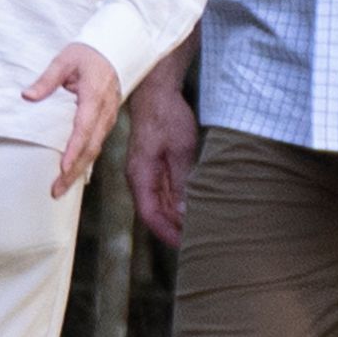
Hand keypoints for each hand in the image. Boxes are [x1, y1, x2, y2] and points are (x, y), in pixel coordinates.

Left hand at [24, 43, 124, 199]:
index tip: (63, 167)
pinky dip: (84, 162)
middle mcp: (104, 112)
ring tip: (60, 188)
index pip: (84, 128)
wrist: (115, 49)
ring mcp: (108, 118)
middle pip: (90, 147)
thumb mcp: (65, 59)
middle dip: (73, 171)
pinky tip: (73, 175)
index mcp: (94, 96)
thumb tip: (28, 96)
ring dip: (78, 170)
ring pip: (94, 150)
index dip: (74, 149)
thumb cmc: (89, 54)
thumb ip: (47, 79)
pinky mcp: (106, 122)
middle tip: (56, 190)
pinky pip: (95, 145)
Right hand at [127, 65, 201, 246]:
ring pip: (159, 203)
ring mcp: (144, 171)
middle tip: (199, 239)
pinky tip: (192, 205)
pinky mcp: (152, 165)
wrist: (156, 91)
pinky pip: (162, 190)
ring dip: (175, 216)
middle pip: (155, 213)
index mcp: (140, 176)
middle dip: (174, 228)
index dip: (167, 233)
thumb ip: (181, 183)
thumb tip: (182, 213)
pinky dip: (176, 202)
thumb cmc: (167, 117)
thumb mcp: (180, 150)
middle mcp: (138, 178)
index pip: (150, 216)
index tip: (186, 244)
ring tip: (198, 227)